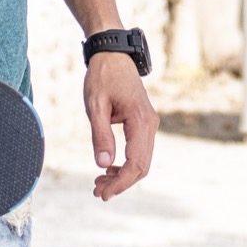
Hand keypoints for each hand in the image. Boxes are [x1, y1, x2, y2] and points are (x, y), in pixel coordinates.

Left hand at [84, 51, 156, 200]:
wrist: (113, 54)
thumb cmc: (103, 76)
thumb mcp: (96, 105)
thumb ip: (100, 135)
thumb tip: (103, 164)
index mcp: (140, 121)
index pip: (136, 163)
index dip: (120, 182)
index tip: (103, 193)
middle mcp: (150, 124)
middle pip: (142, 166)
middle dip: (121, 183)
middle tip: (97, 192)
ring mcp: (149, 124)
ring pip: (142, 160)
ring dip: (123, 175)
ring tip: (99, 183)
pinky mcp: (143, 123)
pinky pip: (139, 150)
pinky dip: (125, 164)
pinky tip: (108, 168)